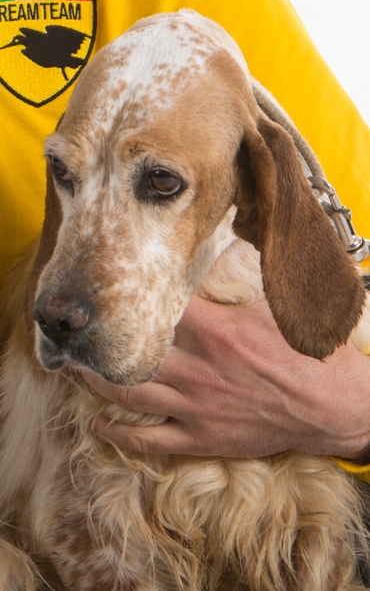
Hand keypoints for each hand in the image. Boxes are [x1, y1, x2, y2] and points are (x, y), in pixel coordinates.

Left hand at [82, 295, 369, 458]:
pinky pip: (149, 441)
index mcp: (214, 331)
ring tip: (73, 371)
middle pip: (131, 354)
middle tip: (70, 336)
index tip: (101, 294)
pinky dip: (119, 434)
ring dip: (96, 384)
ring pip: (130, 396)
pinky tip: (99, 424)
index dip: (124, 301)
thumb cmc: (307, 356)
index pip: (157, 310)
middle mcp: (197, 369)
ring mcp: (195, 407)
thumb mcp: (275, 308)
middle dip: (96, 344)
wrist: (330, 408)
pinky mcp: (201, 437)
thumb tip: (228, 239)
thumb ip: (244, 277)